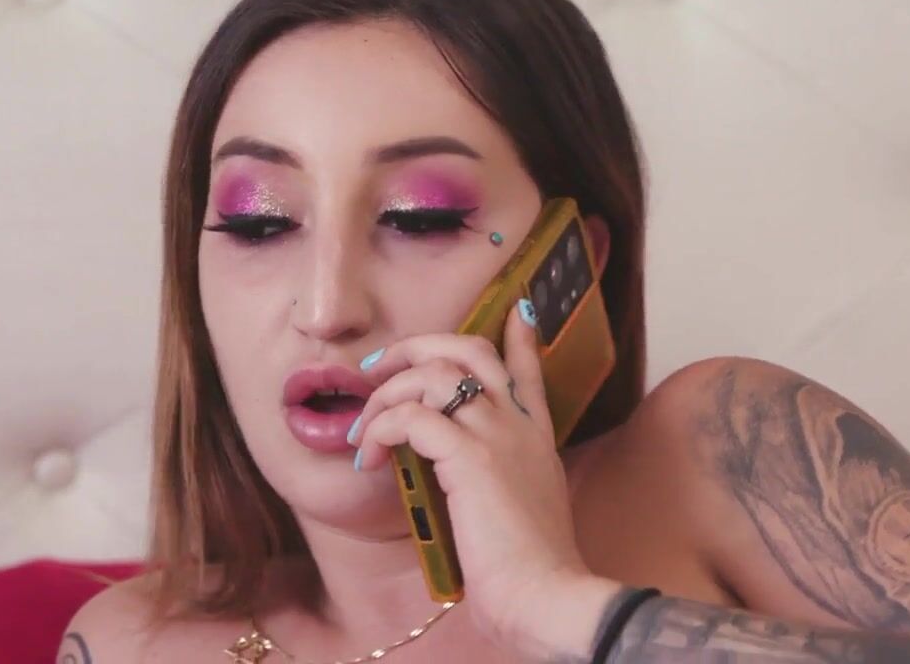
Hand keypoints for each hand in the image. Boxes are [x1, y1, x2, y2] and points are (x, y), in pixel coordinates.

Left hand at [350, 298, 595, 655]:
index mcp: (536, 439)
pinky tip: (368, 459)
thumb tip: (460, 483)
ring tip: (362, 433)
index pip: (527, 371)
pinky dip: (380, 430)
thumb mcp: (524, 513)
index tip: (517, 312)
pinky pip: (411, 417)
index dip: (518, 339)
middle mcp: (519, 426)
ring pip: (432, 374)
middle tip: (377, 367)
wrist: (546, 597)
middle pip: (468, 350)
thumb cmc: (530, 572)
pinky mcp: (471, 457)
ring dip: (385, 396)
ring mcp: (498, 435)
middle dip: (414, 347)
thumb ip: (498, 485)